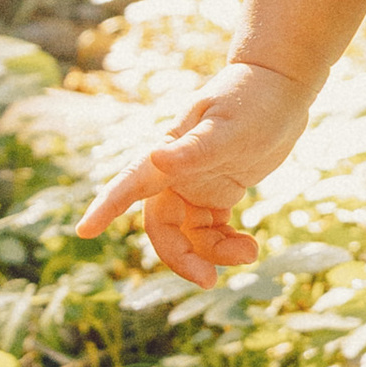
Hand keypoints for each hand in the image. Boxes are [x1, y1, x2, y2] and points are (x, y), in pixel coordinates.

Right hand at [77, 59, 315, 287]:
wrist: (281, 86)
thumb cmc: (253, 98)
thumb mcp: (228, 126)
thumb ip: (194, 149)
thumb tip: (156, 158)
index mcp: (168, 153)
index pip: (129, 184)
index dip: (106, 208)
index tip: (84, 230)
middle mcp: (175, 172)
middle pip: (163, 226)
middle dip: (181, 257)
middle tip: (208, 281)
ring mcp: (195, 183)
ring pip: (189, 234)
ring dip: (212, 252)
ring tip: (250, 252)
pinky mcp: (218, 190)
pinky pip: (211, 230)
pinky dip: (226, 244)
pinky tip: (250, 247)